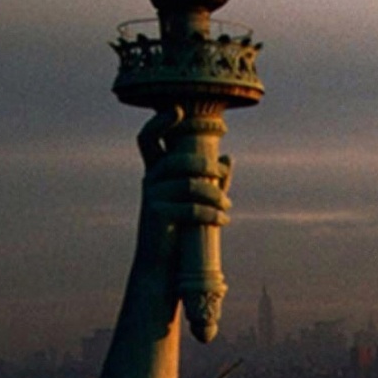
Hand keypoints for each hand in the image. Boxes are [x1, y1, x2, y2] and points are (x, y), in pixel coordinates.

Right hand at [136, 111, 231, 261]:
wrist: (162, 268)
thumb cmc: (179, 232)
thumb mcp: (194, 201)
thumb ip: (209, 179)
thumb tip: (228, 157)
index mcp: (156, 172)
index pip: (148, 138)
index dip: (159, 121)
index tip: (177, 110)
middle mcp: (150, 180)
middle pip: (178, 159)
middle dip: (204, 165)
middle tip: (221, 175)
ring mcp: (151, 197)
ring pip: (191, 185)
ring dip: (215, 194)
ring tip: (228, 207)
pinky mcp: (157, 215)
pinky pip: (191, 208)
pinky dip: (212, 214)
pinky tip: (223, 221)